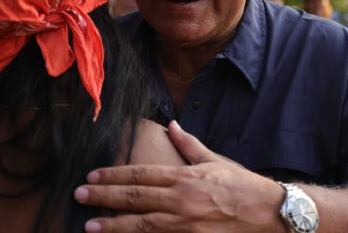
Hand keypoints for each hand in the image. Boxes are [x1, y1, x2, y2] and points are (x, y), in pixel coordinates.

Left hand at [74, 121, 286, 232]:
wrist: (268, 213)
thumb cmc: (241, 185)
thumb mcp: (214, 161)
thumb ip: (189, 145)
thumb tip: (172, 125)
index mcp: (184, 177)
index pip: (141, 174)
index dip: (114, 175)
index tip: (93, 174)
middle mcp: (181, 200)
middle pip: (134, 198)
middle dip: (103, 196)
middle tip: (79, 194)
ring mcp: (185, 224)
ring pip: (141, 224)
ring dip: (112, 225)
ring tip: (89, 225)